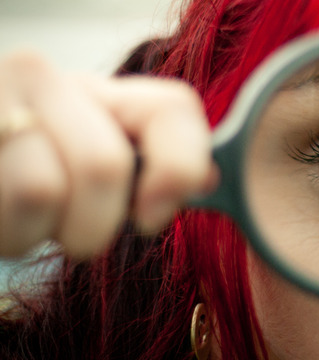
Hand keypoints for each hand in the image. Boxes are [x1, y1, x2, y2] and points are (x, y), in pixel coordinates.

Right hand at [0, 51, 212, 257]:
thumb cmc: (41, 186)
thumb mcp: (105, 175)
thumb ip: (160, 171)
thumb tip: (209, 178)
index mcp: (99, 90)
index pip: (173, 109)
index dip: (179, 169)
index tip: (153, 216)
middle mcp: (44, 78)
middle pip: (104, 164)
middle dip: (96, 224)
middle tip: (76, 227)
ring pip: (43, 189)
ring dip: (45, 231)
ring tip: (33, 217)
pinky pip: (11, 204)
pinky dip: (13, 233)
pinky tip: (6, 215)